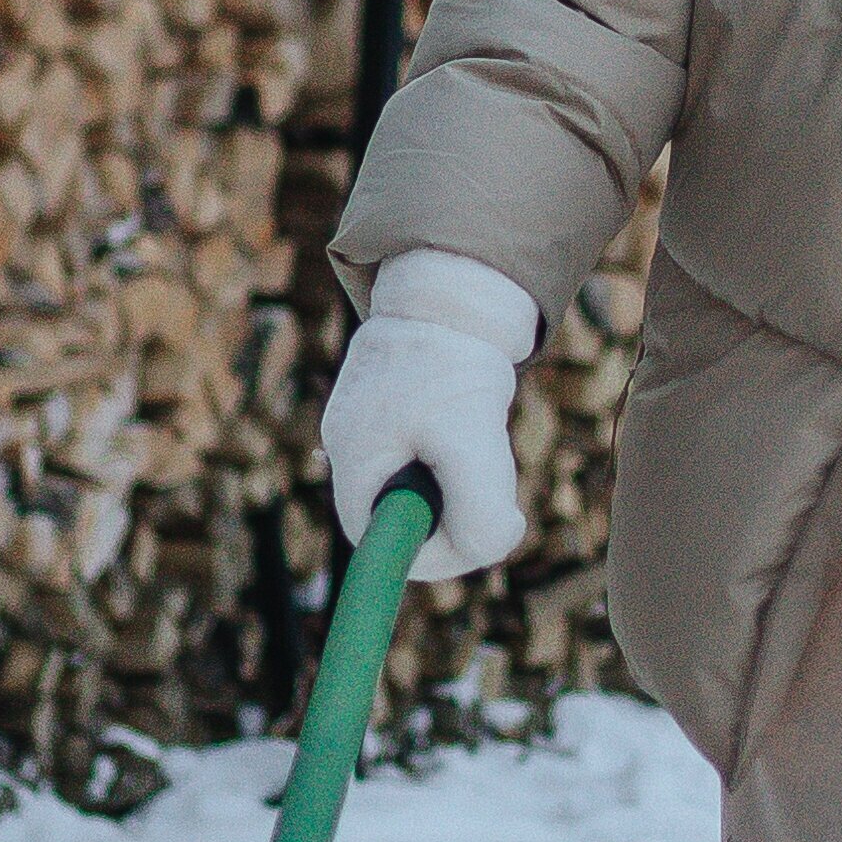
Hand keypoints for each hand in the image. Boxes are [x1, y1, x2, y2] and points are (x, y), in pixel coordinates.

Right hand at [321, 252, 536, 579]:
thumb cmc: (454, 361)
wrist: (454, 289)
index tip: (479, 531)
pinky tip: (474, 413)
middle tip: (490, 465)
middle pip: (402, 517)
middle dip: (455, 506)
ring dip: (463, 473)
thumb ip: (478, 512)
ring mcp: (368, 427)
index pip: (379, 544)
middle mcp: (349, 448)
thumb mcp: (472, 441)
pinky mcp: (394, 410)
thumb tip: (492, 547)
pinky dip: (461, 447)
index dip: (433, 552)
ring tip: (480, 428)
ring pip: (423, 486)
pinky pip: (429, 455)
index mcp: (353, 462)